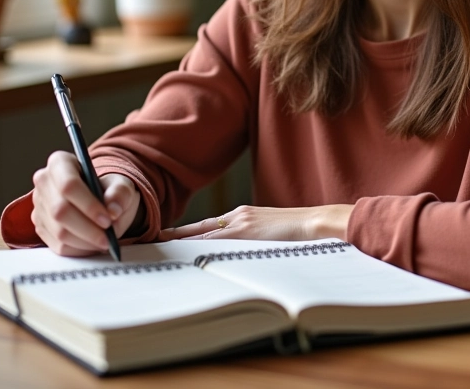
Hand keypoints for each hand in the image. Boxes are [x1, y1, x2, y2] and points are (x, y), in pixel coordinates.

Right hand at [31, 150, 141, 256]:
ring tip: (105, 241)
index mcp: (60, 162)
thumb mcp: (121, 184)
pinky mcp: (40, 226)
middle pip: (60, 211)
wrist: (100, 199)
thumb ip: (120, 193)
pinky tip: (93, 245)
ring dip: (85, 241)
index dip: (88, 205)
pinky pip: (57, 245)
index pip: (68, 185)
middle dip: (87, 228)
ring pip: (59, 231)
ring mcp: (39, 206)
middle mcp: (43, 182)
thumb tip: (113, 210)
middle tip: (108, 237)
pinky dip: (79, 249)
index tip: (107, 219)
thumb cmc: (109, 188)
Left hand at [158, 204, 353, 242]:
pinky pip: (217, 238)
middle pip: (201, 226)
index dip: (190, 232)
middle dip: (178, 233)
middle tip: (156, 238)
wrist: (313, 221)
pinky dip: (200, 243)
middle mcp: (239, 215)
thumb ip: (253, 239)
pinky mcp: (247, 230)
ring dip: (184, 239)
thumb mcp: (270, 234)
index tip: (172, 236)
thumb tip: (240, 254)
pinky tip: (187, 249)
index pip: (210, 225)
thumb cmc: (297, 230)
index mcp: (244, 215)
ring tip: (163, 243)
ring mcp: (242, 221)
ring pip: (205, 231)